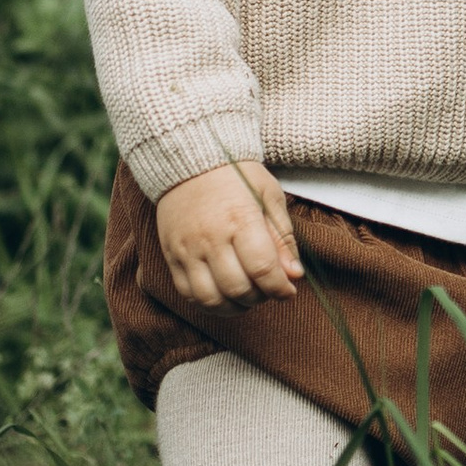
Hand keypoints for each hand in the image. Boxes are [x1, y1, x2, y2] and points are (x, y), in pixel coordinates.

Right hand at [151, 160, 303, 306]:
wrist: (189, 158)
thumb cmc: (235, 175)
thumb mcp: (269, 196)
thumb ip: (283, 237)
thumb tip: (294, 275)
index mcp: (240, 218)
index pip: (262, 269)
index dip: (280, 288)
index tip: (287, 290)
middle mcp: (210, 237)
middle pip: (237, 288)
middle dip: (260, 298)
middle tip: (267, 289)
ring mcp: (187, 249)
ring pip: (210, 299)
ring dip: (234, 307)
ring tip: (247, 295)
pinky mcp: (171, 255)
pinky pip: (188, 293)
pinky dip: (208, 302)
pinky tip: (223, 293)